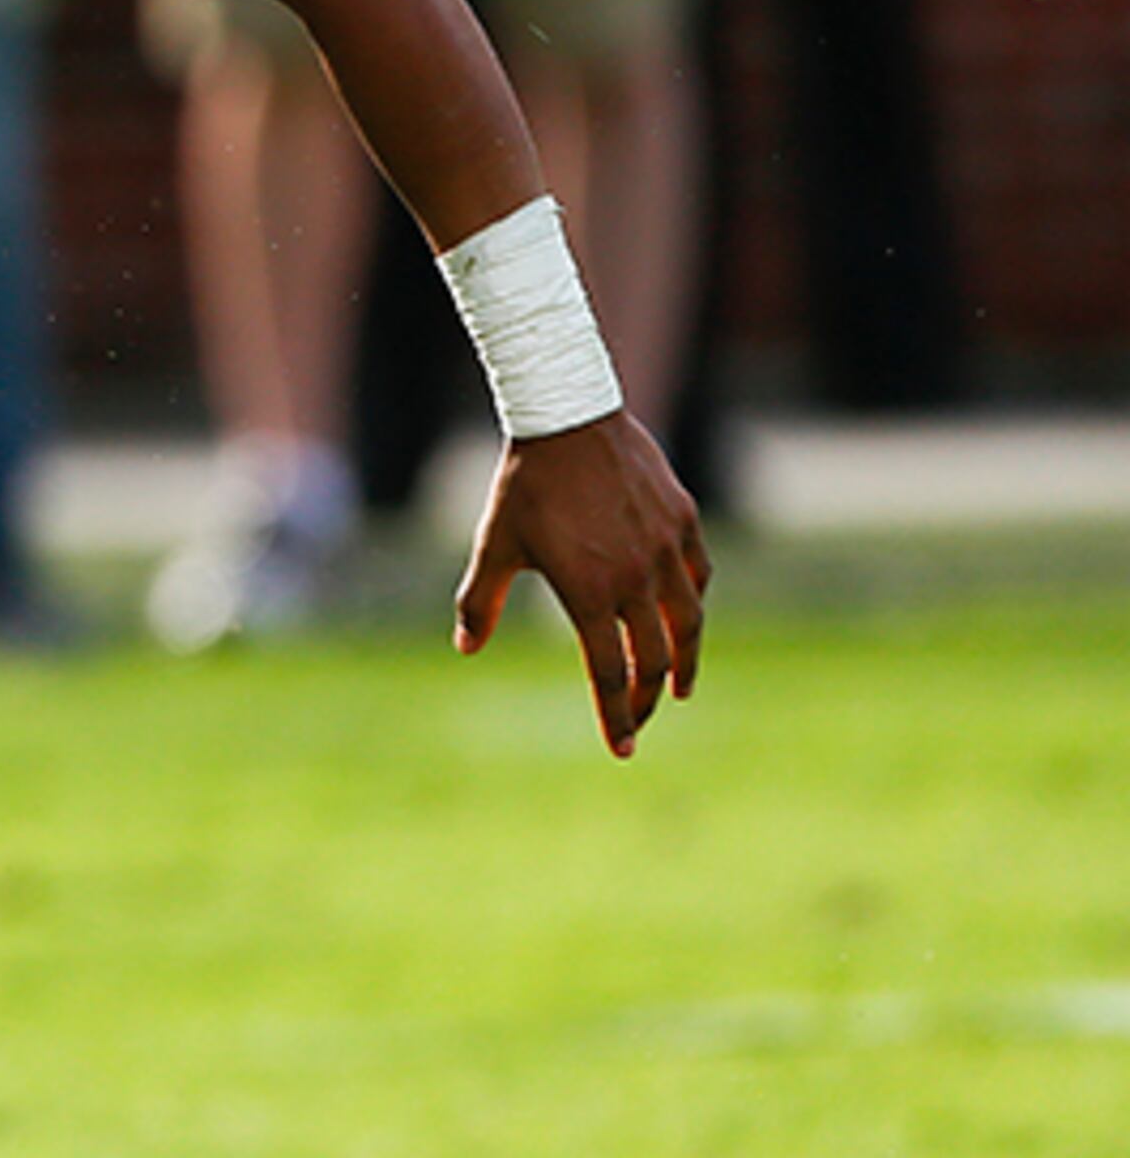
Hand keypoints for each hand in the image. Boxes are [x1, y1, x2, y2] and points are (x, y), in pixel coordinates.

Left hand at [454, 408, 709, 757]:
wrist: (567, 416)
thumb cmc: (524, 484)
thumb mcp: (495, 544)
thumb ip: (481, 601)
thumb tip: (466, 648)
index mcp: (588, 592)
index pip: (607, 672)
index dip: (615, 715)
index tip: (621, 747)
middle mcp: (635, 578)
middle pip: (654, 658)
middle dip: (647, 698)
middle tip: (640, 718)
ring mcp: (666, 549)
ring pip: (688, 621)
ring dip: (684, 660)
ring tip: (678, 686)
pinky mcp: (683, 522)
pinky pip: (697, 575)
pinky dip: (692, 604)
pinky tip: (685, 617)